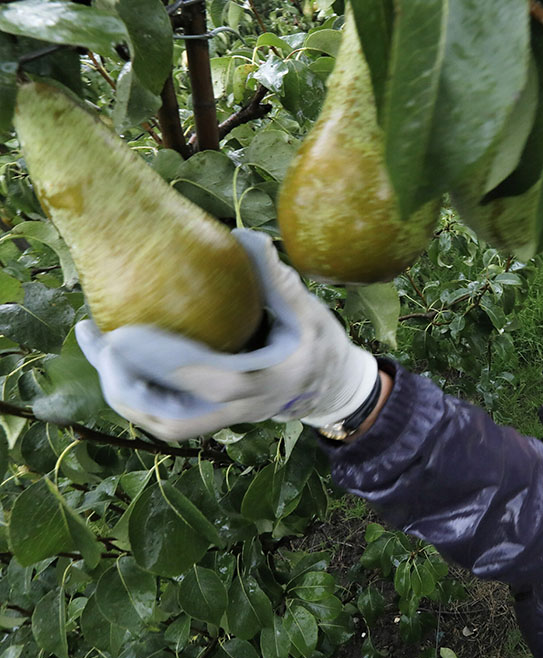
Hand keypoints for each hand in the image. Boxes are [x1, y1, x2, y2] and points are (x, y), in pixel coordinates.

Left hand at [76, 229, 377, 440]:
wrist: (331, 387)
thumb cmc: (320, 344)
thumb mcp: (308, 311)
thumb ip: (277, 279)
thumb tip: (242, 236)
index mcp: (261, 382)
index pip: (203, 378)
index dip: (160, 360)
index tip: (122, 331)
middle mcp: (237, 408)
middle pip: (168, 416)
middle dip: (125, 385)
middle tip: (99, 338)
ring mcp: (222, 418)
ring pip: (161, 421)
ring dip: (122, 390)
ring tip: (96, 342)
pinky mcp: (211, 415)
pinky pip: (165, 413)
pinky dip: (136, 390)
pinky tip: (117, 355)